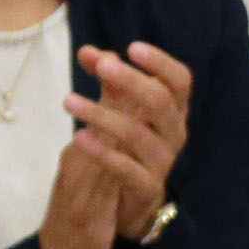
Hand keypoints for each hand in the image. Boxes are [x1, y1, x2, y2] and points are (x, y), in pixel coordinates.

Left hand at [70, 42, 191, 237]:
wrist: (130, 201)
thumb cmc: (129, 144)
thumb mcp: (119, 109)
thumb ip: (107, 80)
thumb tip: (89, 51)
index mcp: (171, 111)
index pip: (179, 82)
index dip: (161, 64)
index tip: (133, 47)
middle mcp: (172, 134)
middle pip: (162, 103)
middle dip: (133, 82)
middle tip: (102, 67)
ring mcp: (162, 163)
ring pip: (139, 135)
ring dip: (103, 115)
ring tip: (69, 102)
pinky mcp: (147, 188)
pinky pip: (128, 169)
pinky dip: (103, 152)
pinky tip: (79, 138)